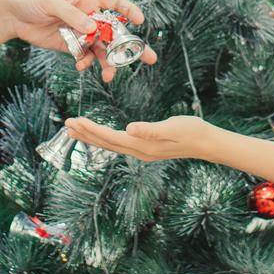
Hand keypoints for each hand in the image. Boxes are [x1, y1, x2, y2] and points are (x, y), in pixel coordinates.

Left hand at [0, 0, 157, 82]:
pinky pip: (85, 56)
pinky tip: (81, 67)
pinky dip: (86, 63)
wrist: (12, 15)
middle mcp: (88, 15)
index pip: (115, 3)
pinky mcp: (71, 45)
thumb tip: (92, 28)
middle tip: (149, 58)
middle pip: (115, 31)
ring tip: (109, 77)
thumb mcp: (52, 2)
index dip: (129, 10)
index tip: (140, 21)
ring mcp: (81, 31)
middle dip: (131, 46)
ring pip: (101, 48)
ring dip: (108, 62)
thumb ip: (73, 15)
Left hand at [64, 114, 212, 161]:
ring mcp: (142, 152)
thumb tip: (130, 129)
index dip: (91, 130)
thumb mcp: (172, 127)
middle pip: (106, 143)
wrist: (207, 142)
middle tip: (66, 124)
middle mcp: (139, 152)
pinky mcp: (146, 148)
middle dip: (85, 134)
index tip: (75, 121)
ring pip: (110, 145)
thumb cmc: (192, 131)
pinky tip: (101, 135)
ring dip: (92, 137)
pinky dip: (105, 138)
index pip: (110, 137)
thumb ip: (150, 130)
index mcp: (142, 146)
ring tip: (75, 131)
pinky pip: (118, 144)